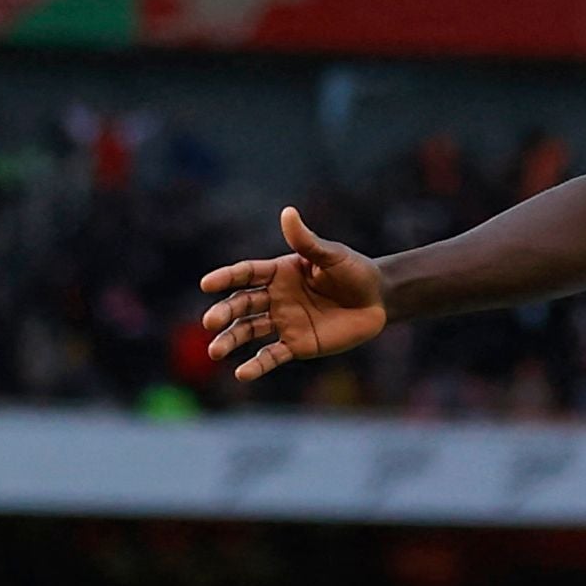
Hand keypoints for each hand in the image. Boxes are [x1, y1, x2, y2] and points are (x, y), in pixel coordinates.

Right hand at [200, 207, 391, 380]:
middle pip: (242, 304)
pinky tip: (242, 373)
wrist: (377, 301)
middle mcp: (275, 297)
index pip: (246, 274)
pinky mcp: (296, 345)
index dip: (226, 278)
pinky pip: (272, 356)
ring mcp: (284, 322)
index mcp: (279, 272)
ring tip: (215, 351)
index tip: (207, 284)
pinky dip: (257, 365)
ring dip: (231, 340)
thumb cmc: (354, 272)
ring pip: (249, 330)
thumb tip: (288, 213)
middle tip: (211, 322)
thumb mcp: (332, 256)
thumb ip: (307, 242)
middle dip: (225, 313)